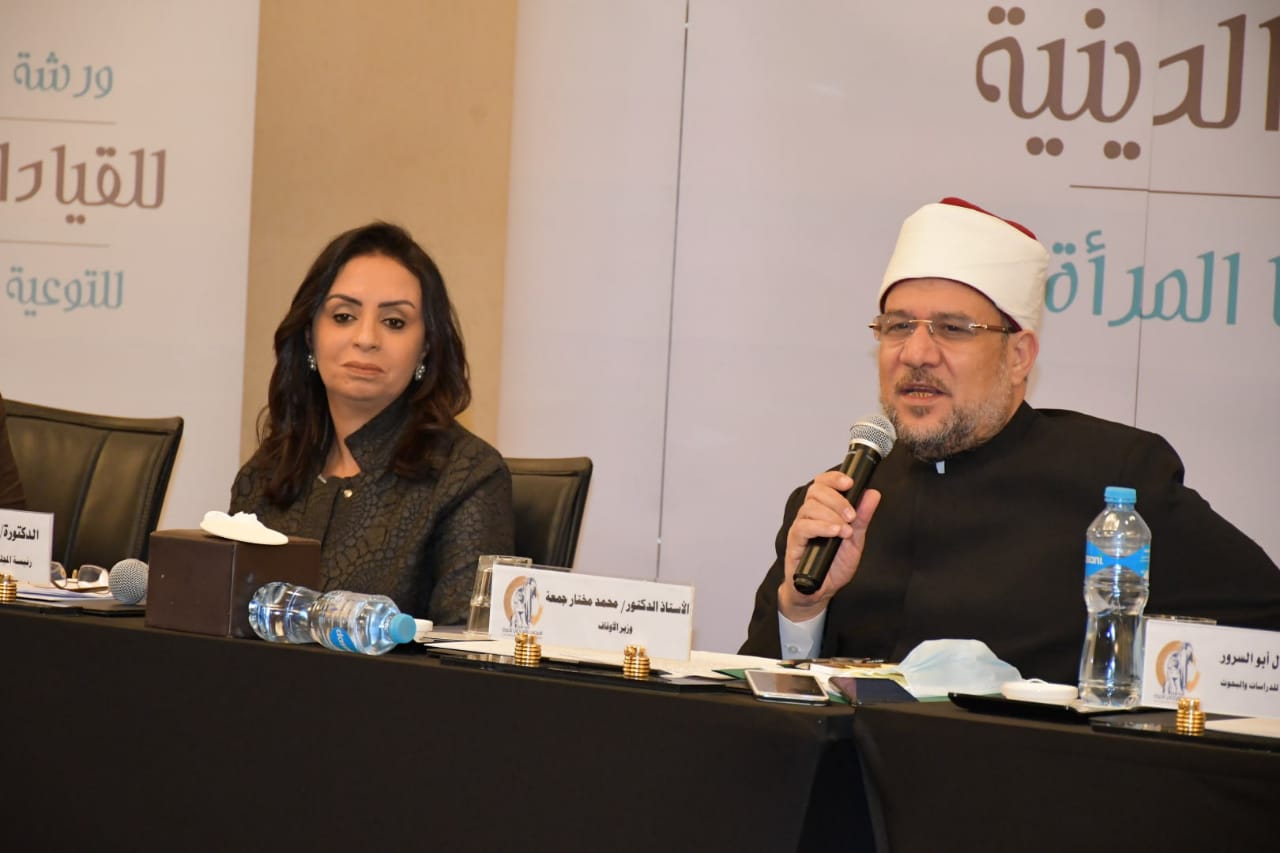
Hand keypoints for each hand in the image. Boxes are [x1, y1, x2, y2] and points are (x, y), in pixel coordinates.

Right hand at [777, 470, 881, 622]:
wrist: (820, 590)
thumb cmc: (834, 565)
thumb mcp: (855, 540)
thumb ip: (862, 517)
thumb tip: (872, 494)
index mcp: (823, 509)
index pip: (823, 483)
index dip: (834, 478)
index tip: (850, 483)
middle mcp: (809, 515)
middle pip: (816, 491)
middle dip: (838, 500)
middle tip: (852, 516)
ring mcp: (800, 527)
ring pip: (810, 507)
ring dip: (832, 515)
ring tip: (846, 531)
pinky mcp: (794, 542)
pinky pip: (803, 527)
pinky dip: (822, 527)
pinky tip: (835, 533)